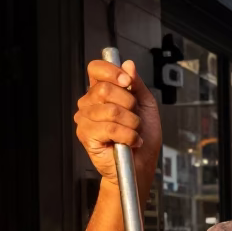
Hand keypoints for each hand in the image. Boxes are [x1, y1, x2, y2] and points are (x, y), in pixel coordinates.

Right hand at [74, 58, 162, 187]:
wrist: (141, 165)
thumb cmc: (142, 137)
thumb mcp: (146, 105)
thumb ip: (137, 84)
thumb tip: (128, 65)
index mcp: (101, 92)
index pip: (96, 69)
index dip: (112, 72)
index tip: (127, 82)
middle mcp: (90, 103)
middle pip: (105, 89)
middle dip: (128, 103)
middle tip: (134, 117)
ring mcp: (85, 119)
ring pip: (111, 111)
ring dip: (132, 123)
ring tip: (133, 132)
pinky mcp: (86, 135)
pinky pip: (110, 128)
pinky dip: (127, 135)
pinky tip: (129, 141)